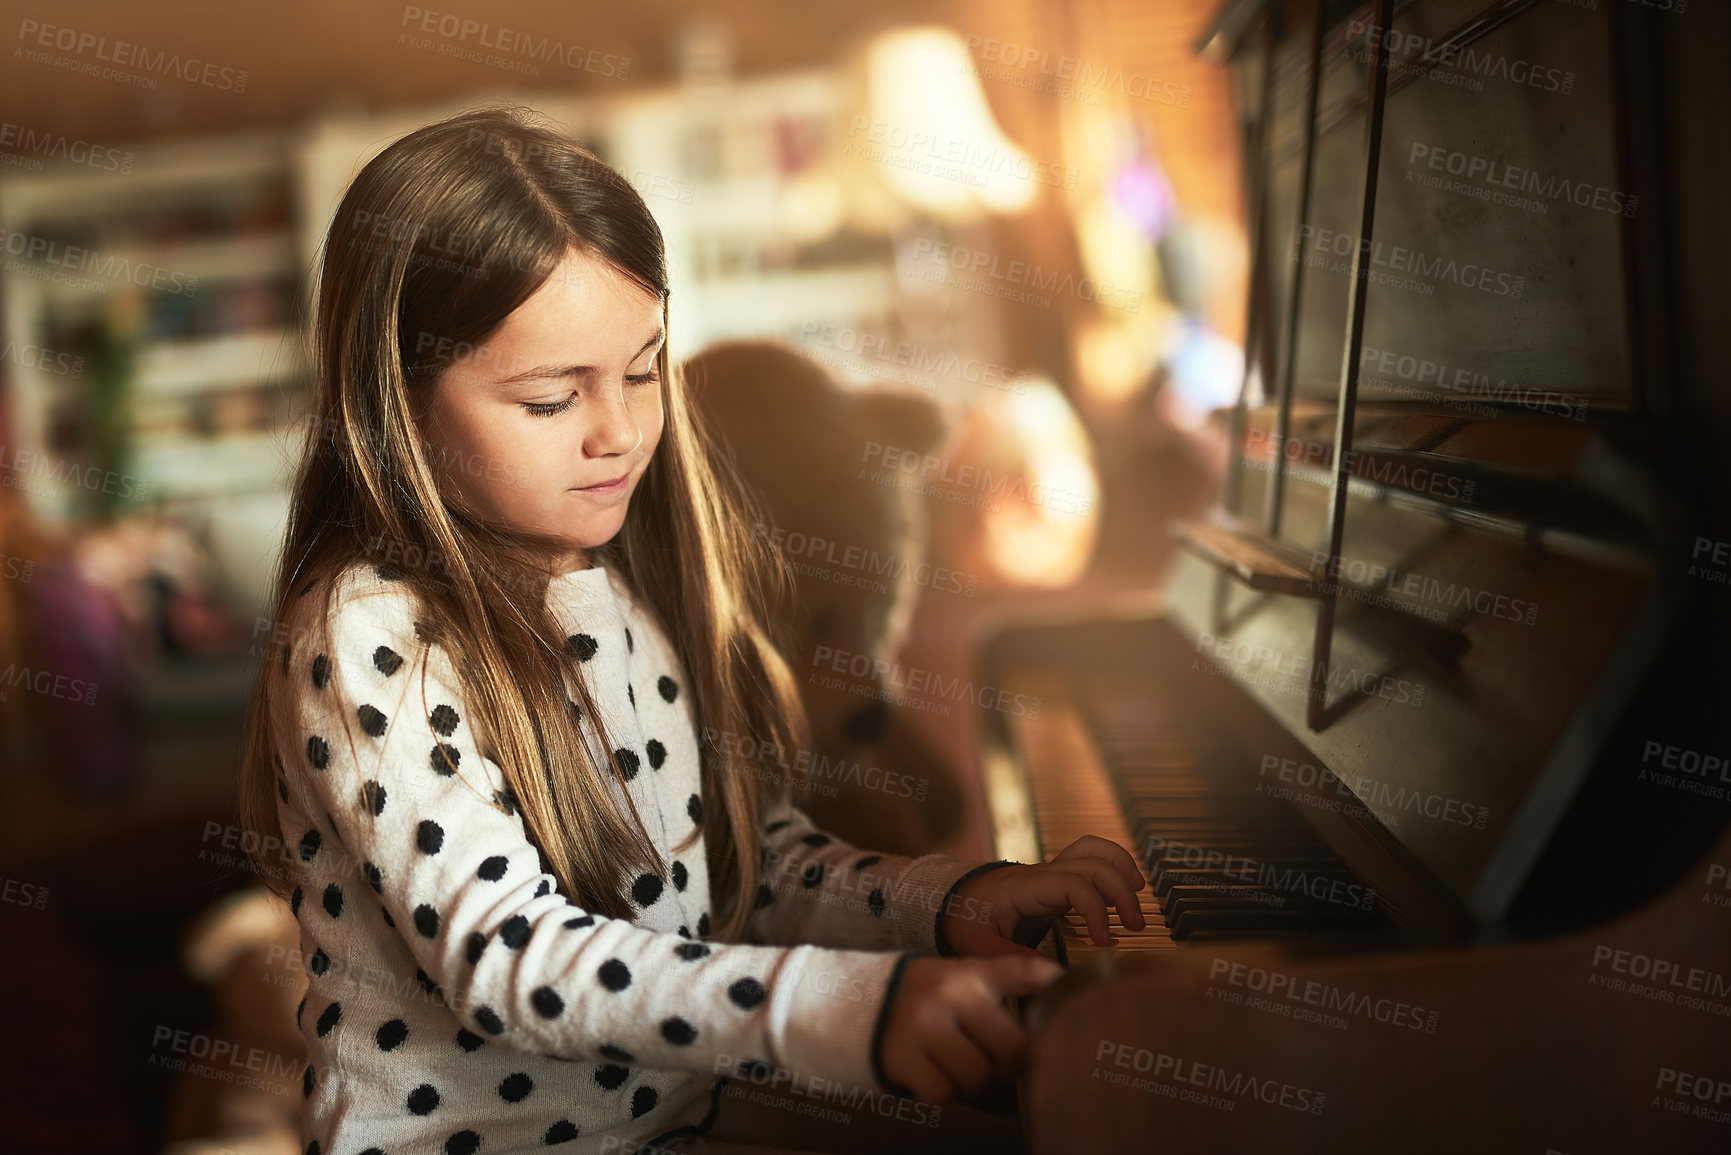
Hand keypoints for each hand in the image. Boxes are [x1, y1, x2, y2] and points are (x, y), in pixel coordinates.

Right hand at [879, 954, 1064, 1103]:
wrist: (847, 1002)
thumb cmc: (916, 996)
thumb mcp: (954, 975)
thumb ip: (1000, 982)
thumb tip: (1058, 992)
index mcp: (968, 971)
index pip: (1024, 972)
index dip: (1056, 988)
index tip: (1074, 1002)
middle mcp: (948, 994)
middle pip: (1011, 1046)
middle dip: (1009, 1062)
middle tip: (998, 1062)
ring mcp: (923, 1026)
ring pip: (977, 1075)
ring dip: (972, 1080)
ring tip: (956, 1065)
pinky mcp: (900, 1057)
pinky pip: (943, 1092)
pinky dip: (942, 1091)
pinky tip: (931, 1073)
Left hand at [941, 835, 1147, 958]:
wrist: (950, 897)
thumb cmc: (962, 918)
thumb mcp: (978, 944)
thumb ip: (1011, 958)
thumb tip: (1052, 976)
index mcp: (1025, 888)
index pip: (1073, 884)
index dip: (1095, 910)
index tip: (1105, 943)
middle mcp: (1041, 873)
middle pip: (1092, 864)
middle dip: (1120, 891)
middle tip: (1135, 927)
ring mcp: (1049, 872)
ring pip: (1093, 850)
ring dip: (1121, 867)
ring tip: (1139, 896)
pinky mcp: (1055, 879)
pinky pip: (1089, 857)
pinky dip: (1112, 864)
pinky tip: (1126, 886)